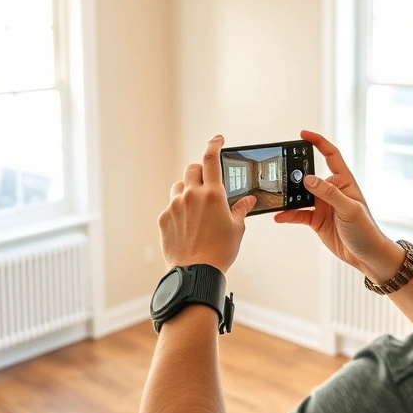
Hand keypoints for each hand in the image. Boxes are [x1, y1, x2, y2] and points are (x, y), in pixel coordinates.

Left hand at [158, 135, 256, 273]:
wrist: (196, 272)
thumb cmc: (219, 252)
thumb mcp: (236, 229)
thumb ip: (240, 209)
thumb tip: (248, 200)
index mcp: (213, 194)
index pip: (211, 159)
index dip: (214, 144)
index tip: (217, 139)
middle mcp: (191, 195)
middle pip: (192, 169)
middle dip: (200, 171)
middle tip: (208, 183)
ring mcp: (175, 206)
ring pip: (179, 186)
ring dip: (188, 189)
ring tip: (196, 206)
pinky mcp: (164, 218)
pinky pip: (171, 206)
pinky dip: (179, 209)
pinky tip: (187, 225)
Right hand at [274, 130, 394, 275]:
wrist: (367, 256)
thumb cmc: (366, 230)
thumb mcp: (349, 209)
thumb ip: (329, 193)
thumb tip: (308, 179)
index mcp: (344, 182)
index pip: (331, 155)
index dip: (318, 142)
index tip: (303, 134)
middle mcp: (332, 191)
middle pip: (309, 175)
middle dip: (295, 173)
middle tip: (282, 172)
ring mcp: (323, 205)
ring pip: (301, 196)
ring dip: (289, 196)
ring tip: (278, 196)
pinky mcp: (316, 220)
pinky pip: (298, 214)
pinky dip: (288, 215)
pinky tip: (280, 216)